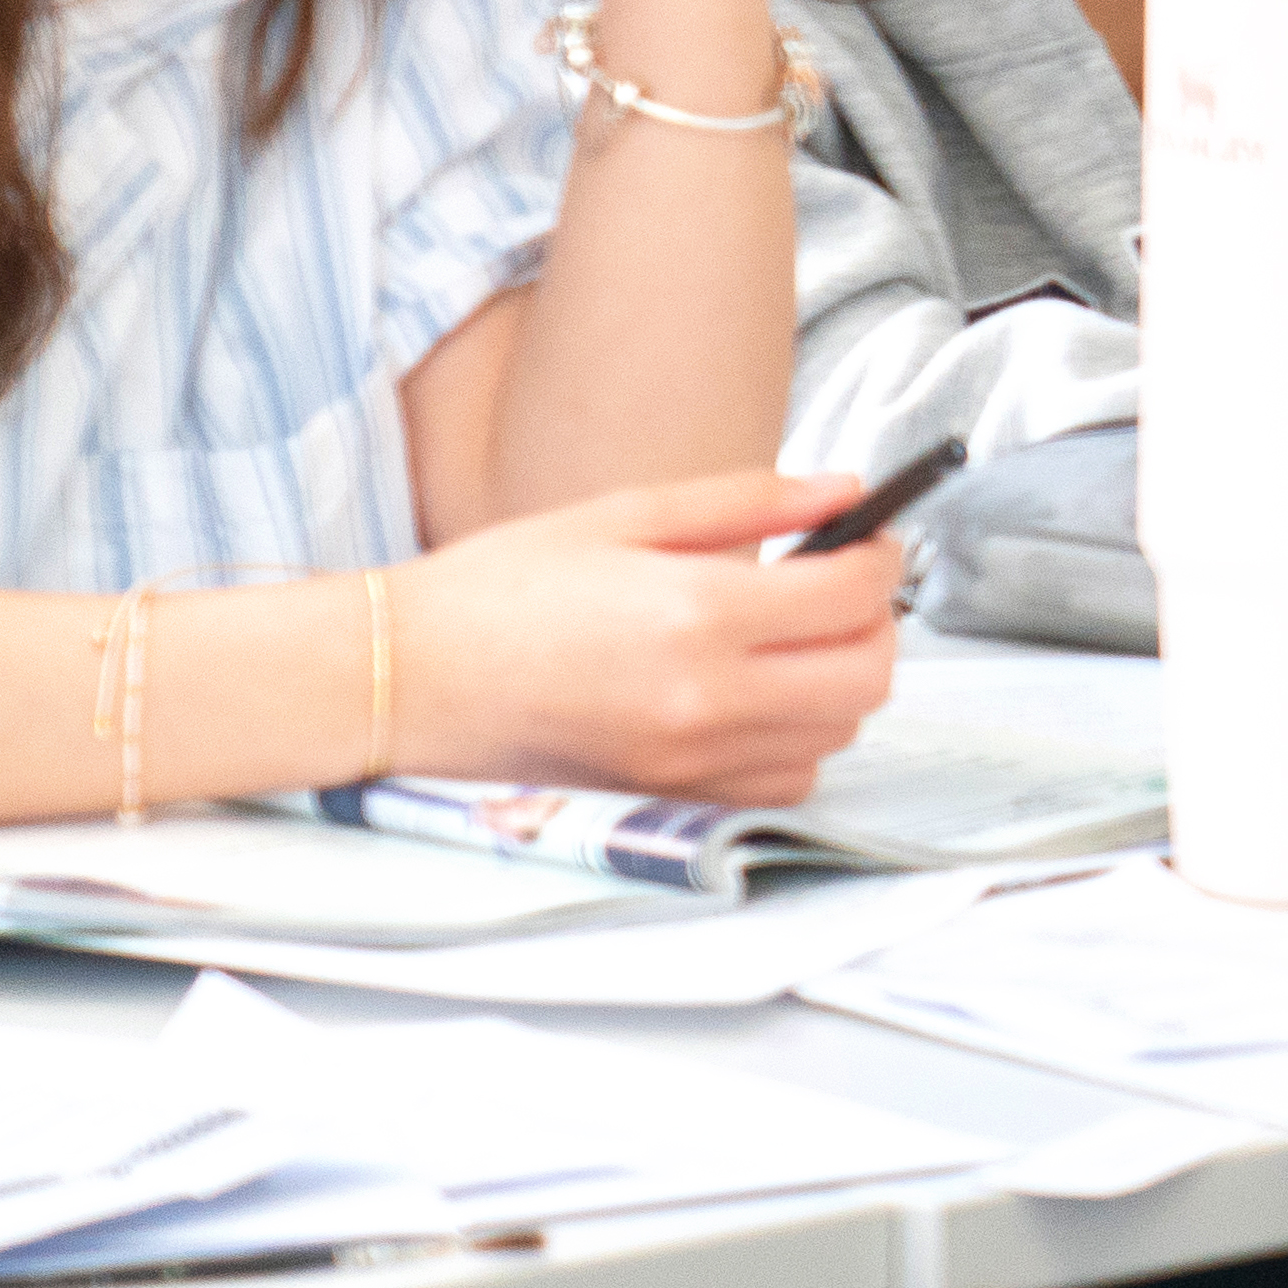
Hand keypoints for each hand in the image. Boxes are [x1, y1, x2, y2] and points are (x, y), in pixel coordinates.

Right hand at [396, 469, 909, 798]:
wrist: (405, 677)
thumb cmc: (501, 587)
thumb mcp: (624, 515)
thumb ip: (749, 502)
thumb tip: (847, 489)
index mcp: (696, 613)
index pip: (854, 594)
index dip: (881, 557)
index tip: (869, 537)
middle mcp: (705, 699)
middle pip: (868, 675)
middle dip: (875, 623)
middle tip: (840, 587)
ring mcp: (690, 761)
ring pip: (838, 732)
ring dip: (840, 680)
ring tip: (790, 637)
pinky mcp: (671, 798)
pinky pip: (785, 779)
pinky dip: (798, 739)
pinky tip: (754, 695)